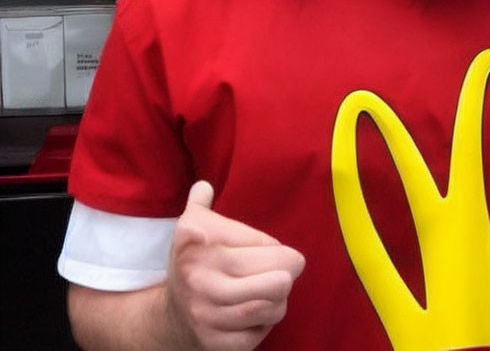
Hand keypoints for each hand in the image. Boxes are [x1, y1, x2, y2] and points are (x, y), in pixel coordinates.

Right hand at [165, 181, 304, 350]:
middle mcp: (198, 278)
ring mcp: (205, 313)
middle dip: (289, 272)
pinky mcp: (213, 343)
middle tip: (287, 269)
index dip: (276, 249)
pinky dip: (265, 323)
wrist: (168, 316)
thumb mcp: (190, 226)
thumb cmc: (194, 262)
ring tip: (272, 289)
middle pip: (276, 277)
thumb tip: (203, 186)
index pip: (263, 244)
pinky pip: (258, 333)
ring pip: (272, 306)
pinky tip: (257, 312)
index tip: (274, 251)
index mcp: (195, 240)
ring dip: (280, 298)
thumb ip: (201, 201)